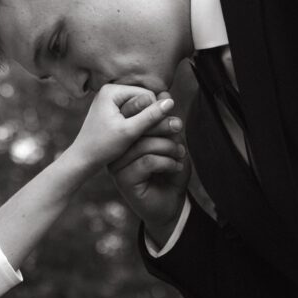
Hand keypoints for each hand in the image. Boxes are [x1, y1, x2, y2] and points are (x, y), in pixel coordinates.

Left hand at [69, 84, 175, 168]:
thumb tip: (170, 102)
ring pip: (139, 108)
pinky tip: (132, 137)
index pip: (147, 95)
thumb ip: (150, 116)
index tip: (146, 132)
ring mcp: (110, 100)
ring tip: (137, 138)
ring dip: (142, 122)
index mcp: (111, 90)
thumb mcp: (129, 132)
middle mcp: (110, 90)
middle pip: (143, 100)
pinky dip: (135, 124)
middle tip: (142, 136)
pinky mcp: (111, 110)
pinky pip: (132, 113)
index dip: (152, 114)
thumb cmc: (103, 147)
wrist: (83, 160)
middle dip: (147, 117)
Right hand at [108, 91, 190, 244]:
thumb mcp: (170, 141)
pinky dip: (167, 162)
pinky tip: (176, 167)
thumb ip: (165, 120)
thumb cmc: (169, 172)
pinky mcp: (124, 180)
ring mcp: (117, 166)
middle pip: (137, 128)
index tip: (173, 118)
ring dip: (168, 147)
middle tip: (179, 128)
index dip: (153, 111)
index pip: (133, 116)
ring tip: (180, 154)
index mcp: (124, 137)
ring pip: (144, 144)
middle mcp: (116, 150)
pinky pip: (147, 161)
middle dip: (163, 125)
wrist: (170, 205)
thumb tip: (163, 92)